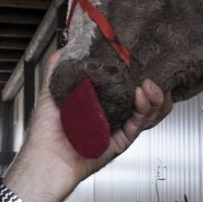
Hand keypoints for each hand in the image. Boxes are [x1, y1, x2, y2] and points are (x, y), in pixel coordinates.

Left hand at [3, 53, 172, 201]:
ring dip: (154, 97)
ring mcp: (118, 128)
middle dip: (157, 86)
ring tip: (150, 84)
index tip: (145, 60)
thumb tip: (70, 42)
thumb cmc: (45, 131)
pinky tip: (141, 95)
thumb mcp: (52, 88)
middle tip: (156, 73)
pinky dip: (143, 109)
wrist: (45, 159)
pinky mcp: (121, 141)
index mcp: (101, 101)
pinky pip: (138, 124)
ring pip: (149, 112)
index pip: (128, 84)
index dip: (140, 73)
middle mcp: (113, 114)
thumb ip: (61, 65)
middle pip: (146, 99)